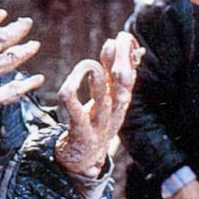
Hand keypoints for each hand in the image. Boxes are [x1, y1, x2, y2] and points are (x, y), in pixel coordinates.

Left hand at [55, 32, 143, 177]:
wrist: (84, 162)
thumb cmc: (94, 123)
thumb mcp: (107, 98)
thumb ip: (110, 72)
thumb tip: (117, 43)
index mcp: (121, 100)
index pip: (130, 73)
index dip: (128, 55)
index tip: (122, 37)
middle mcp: (115, 111)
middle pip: (122, 85)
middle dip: (120, 62)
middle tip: (116, 42)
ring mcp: (100, 124)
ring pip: (103, 100)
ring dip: (98, 82)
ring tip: (92, 67)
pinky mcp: (83, 135)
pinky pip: (78, 115)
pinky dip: (72, 99)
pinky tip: (67, 87)